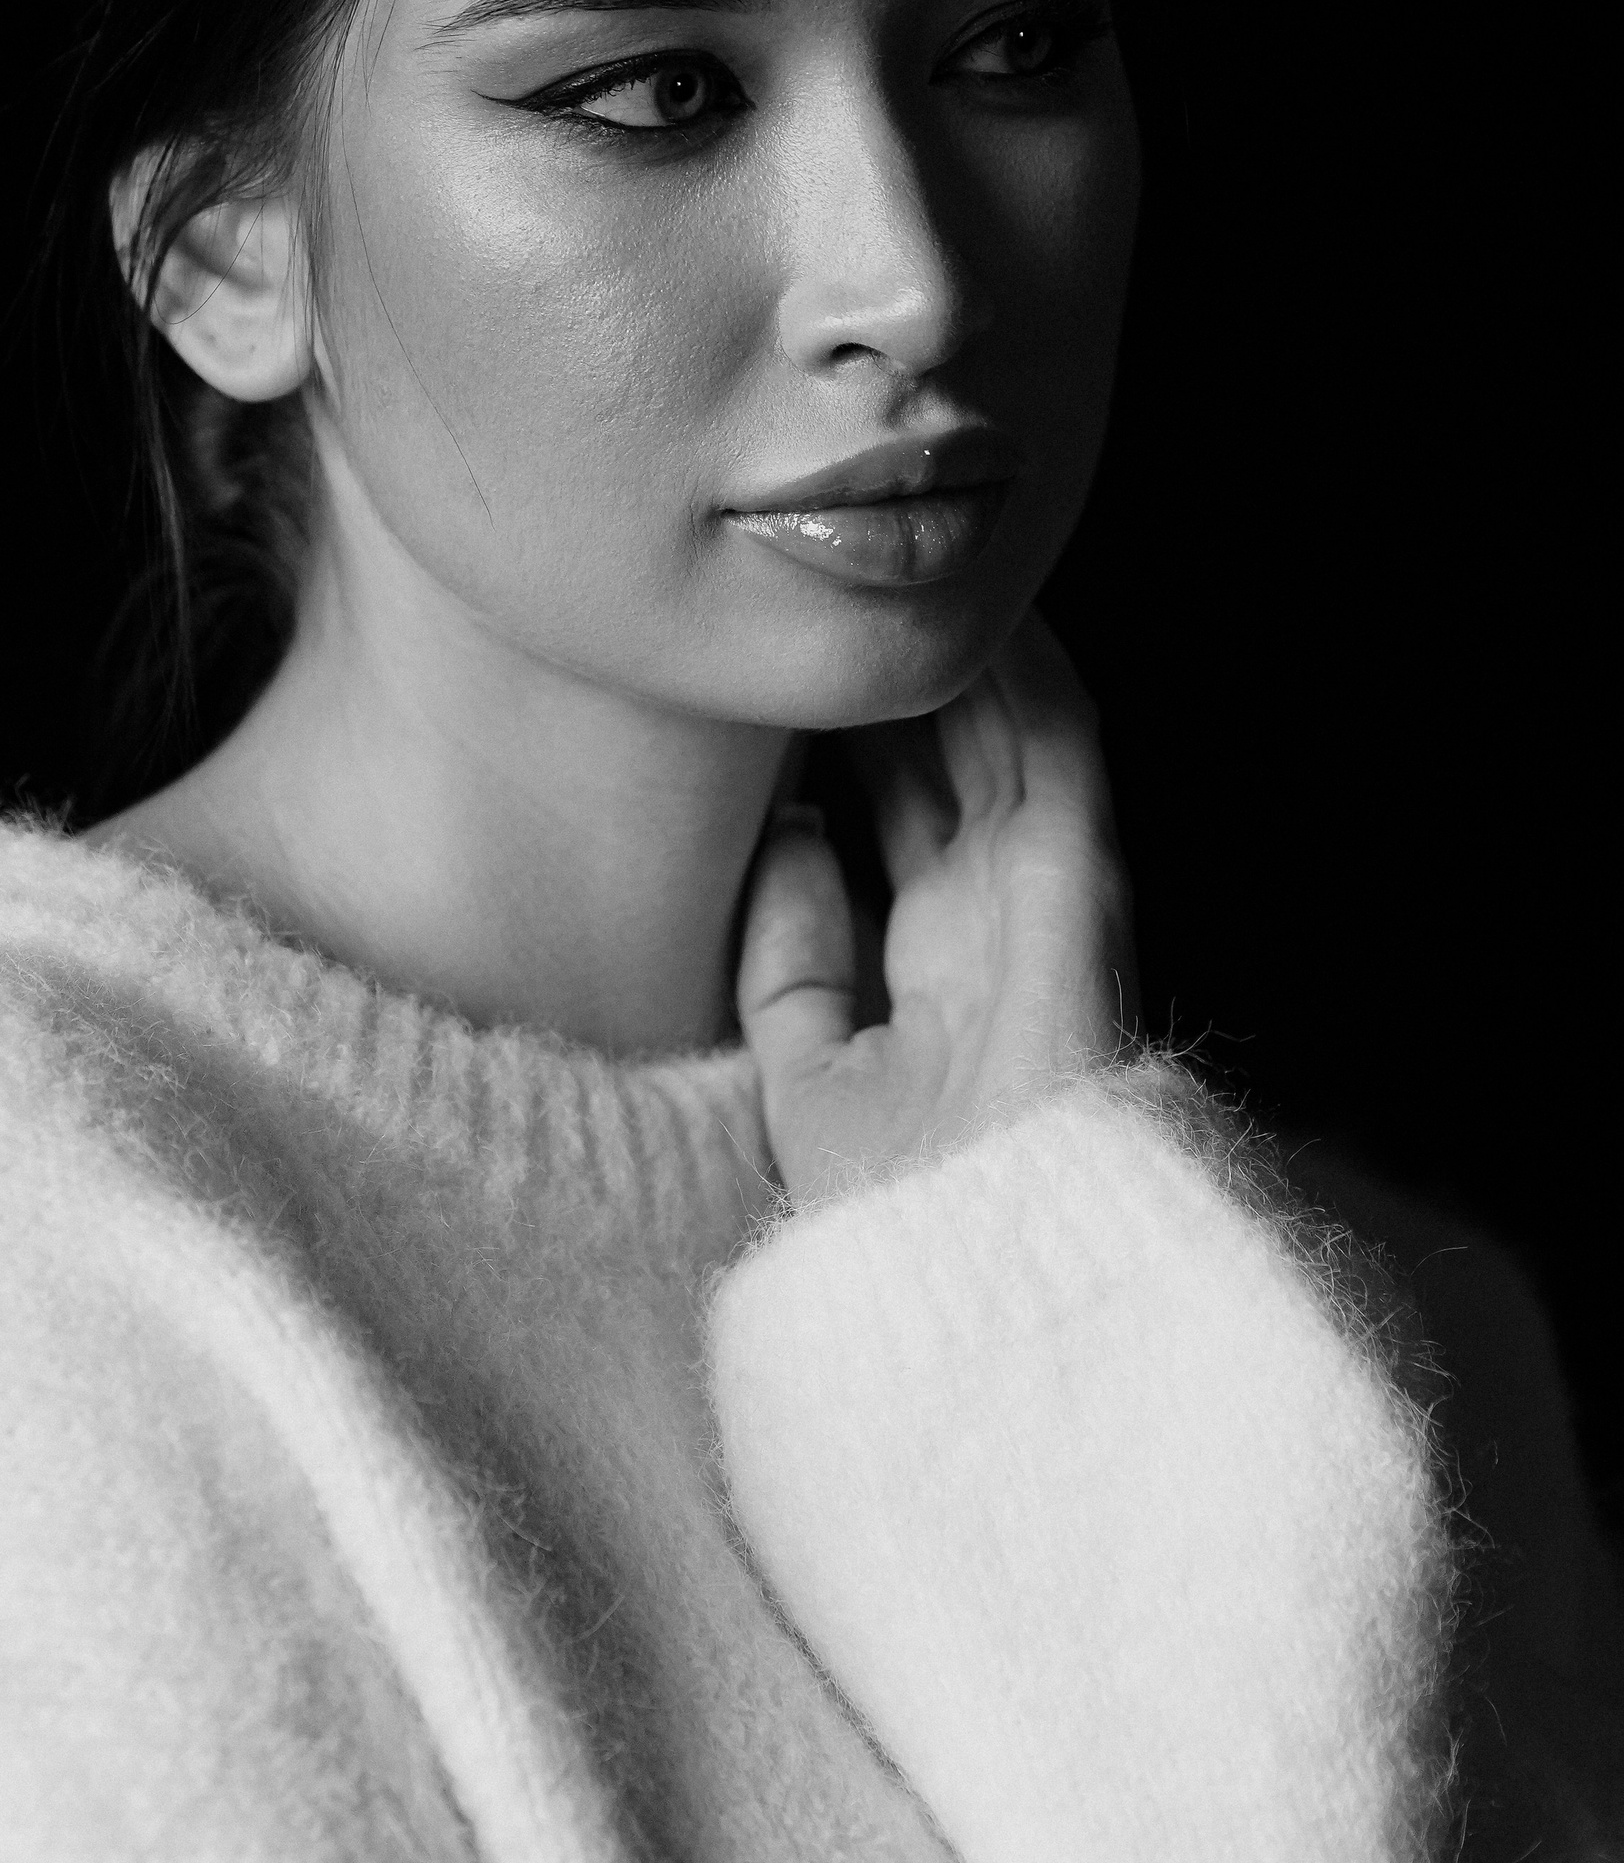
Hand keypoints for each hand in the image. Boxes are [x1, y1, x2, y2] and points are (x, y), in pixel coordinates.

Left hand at [737, 613, 1135, 1205]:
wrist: (984, 1299)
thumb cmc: (901, 1226)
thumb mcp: (809, 1086)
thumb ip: (794, 969)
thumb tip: (785, 841)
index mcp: (934, 972)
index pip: (891, 820)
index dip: (842, 738)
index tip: (779, 669)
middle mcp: (993, 924)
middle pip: (942, 760)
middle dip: (890, 676)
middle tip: (830, 588)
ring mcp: (1045, 901)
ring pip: (1005, 734)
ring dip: (962, 653)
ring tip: (904, 564)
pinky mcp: (1084, 888)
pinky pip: (1063, 751)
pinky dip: (1029, 672)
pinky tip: (985, 607)